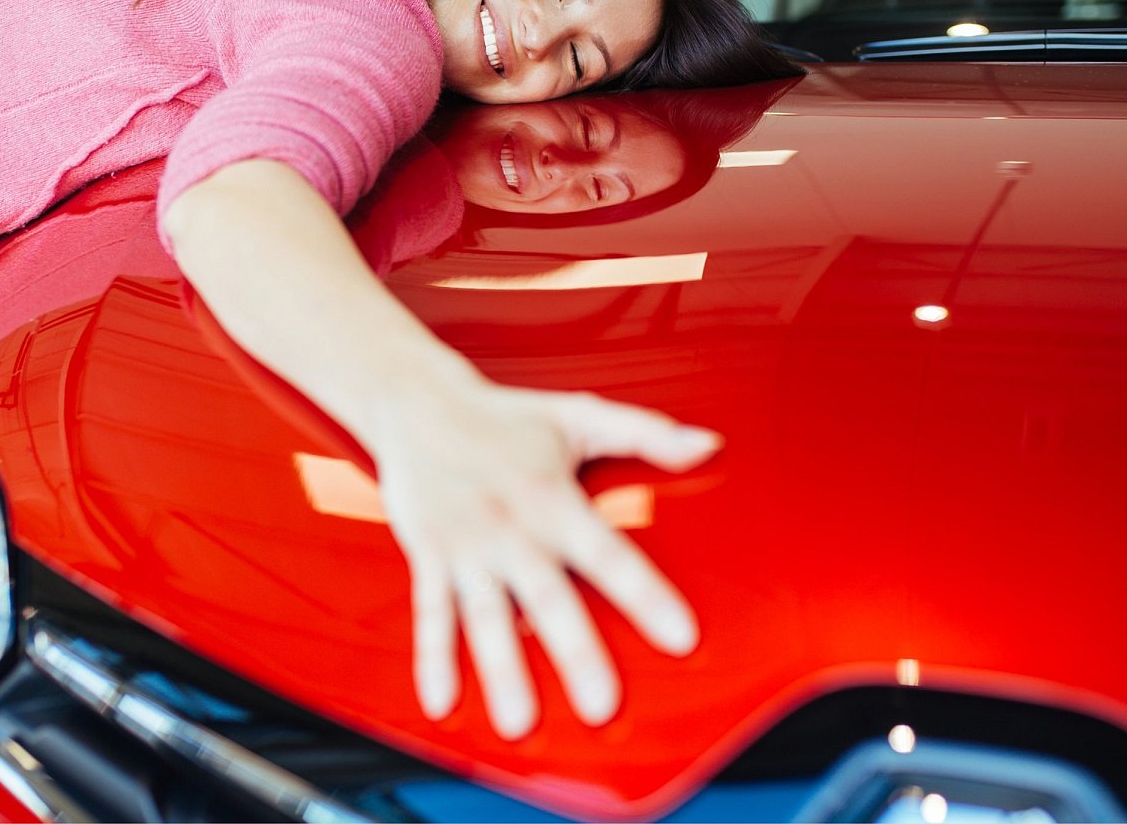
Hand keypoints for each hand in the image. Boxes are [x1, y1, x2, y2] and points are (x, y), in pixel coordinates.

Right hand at [371, 380, 718, 738]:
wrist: (417, 403)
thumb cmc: (507, 417)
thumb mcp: (579, 417)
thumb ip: (646, 434)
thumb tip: (708, 444)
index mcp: (553, 498)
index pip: (608, 553)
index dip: (645, 595)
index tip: (681, 637)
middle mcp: (511, 528)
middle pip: (549, 599)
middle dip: (575, 653)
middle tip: (601, 706)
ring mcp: (467, 548)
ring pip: (487, 617)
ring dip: (503, 671)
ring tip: (519, 722)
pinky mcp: (429, 557)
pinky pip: (430, 613)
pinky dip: (433, 658)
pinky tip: (443, 702)